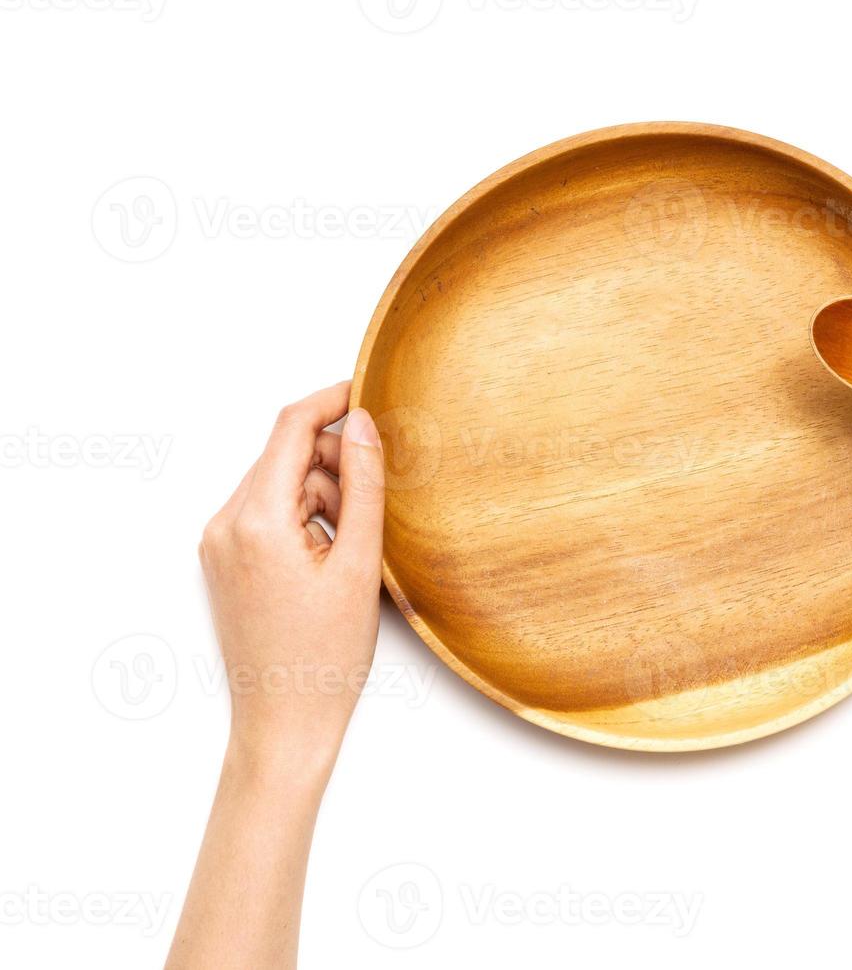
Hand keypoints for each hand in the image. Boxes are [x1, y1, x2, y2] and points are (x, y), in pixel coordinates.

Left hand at [197, 382, 384, 770]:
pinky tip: (326, 558)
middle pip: (283, 454)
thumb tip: (363, 426)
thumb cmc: (324, 657)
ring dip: (319, 495)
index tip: (367, 390)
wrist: (285, 722)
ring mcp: (218, 543)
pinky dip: (302, 518)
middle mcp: (224, 525)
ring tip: (347, 550)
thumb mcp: (358, 564)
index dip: (332, 400)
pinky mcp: (223, 560)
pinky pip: (267, 512)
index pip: (290, 428)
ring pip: (278, 482)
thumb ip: (362, 486)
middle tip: (371, 504)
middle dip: (332, 462)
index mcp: (255, 522)